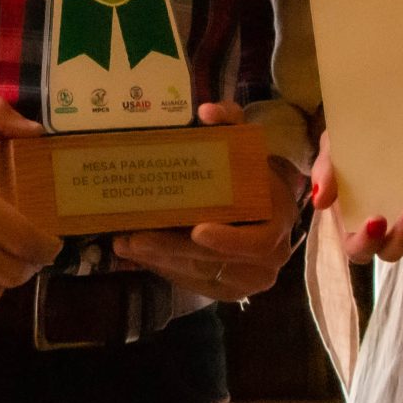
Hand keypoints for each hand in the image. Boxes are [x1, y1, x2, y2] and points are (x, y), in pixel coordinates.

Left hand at [110, 103, 302, 301]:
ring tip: (124, 242)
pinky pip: (192, 283)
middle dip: (172, 249)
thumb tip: (207, 112)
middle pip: (216, 260)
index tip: (196, 230)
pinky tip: (138, 254)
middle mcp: (270, 256)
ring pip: (199, 274)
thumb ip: (230, 120)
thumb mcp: (245, 141)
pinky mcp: (227, 290)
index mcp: (279, 219)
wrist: (264, 202)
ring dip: (159, 259)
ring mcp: (249, 278)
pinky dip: (164, 269)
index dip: (229, 240)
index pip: (258, 241)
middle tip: (134, 236)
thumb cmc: (251, 171)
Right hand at [307, 125, 402, 264]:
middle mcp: (385, 231)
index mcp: (355, 221)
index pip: (358, 248)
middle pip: (392, 252)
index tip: (376, 219)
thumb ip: (325, 171)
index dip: (367, 241)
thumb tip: (320, 200)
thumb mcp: (333, 149)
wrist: (380, 124)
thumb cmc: (351, 144)